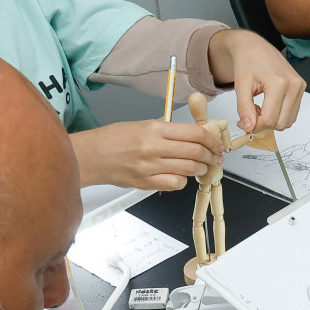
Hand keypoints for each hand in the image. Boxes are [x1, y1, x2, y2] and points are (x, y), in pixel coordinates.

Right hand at [72, 119, 222, 190]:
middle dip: (211, 156)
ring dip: (200, 169)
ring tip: (200, 167)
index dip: (212, 140)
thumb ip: (169, 132)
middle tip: (215, 158)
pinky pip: (175, 184)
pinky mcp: (146, 183)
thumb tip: (195, 137)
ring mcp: (150, 167)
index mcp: (155, 128)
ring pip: (189, 169)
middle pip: (195, 152)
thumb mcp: (143, 125)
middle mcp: (154, 147)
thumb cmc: (114, 139)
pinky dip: (182, 181)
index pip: (194, 133)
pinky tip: (179, 176)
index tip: (217, 144)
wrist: (92, 155)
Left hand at [207, 29, 306, 133]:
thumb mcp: (241, 85)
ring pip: (288, 121)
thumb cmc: (248, 61)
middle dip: (264, 124)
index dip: (254, 126)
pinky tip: (268, 106)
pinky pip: (292, 113)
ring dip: (272, 121)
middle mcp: (294, 85)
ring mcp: (299, 87)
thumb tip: (248, 127)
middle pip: (281, 123)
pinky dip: (279, 115)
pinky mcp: (300, 88)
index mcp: (279, 82)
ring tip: (259, 108)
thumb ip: (244, 108)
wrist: (254, 47)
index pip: (270, 119)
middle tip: (250, 114)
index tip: (243, 123)